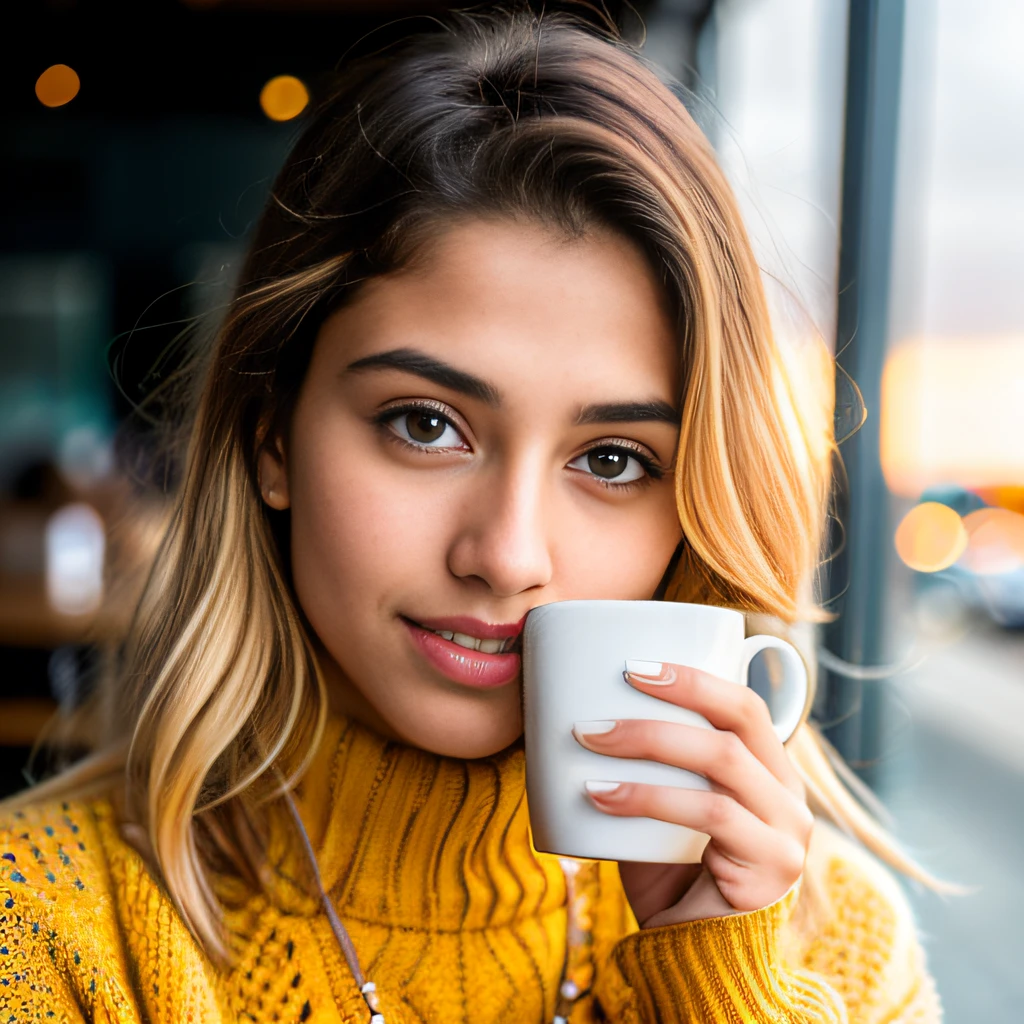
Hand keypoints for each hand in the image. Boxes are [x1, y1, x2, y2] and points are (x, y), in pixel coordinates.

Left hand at [571, 660, 812, 927]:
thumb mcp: (661, 812)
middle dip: (674, 694)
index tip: (632, 664)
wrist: (700, 962)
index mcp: (768, 773)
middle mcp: (789, 795)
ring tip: (587, 738)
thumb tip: (577, 718)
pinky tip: (599, 796)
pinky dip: (648, 798)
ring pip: (721, 760)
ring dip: (647, 741)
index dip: (693, 677)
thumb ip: (646, 771)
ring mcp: (787, 832)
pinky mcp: (772, 868)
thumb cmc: (672, 877)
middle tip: (612, 686)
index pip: (743, 705)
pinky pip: (710, 815)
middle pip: (739, 719)